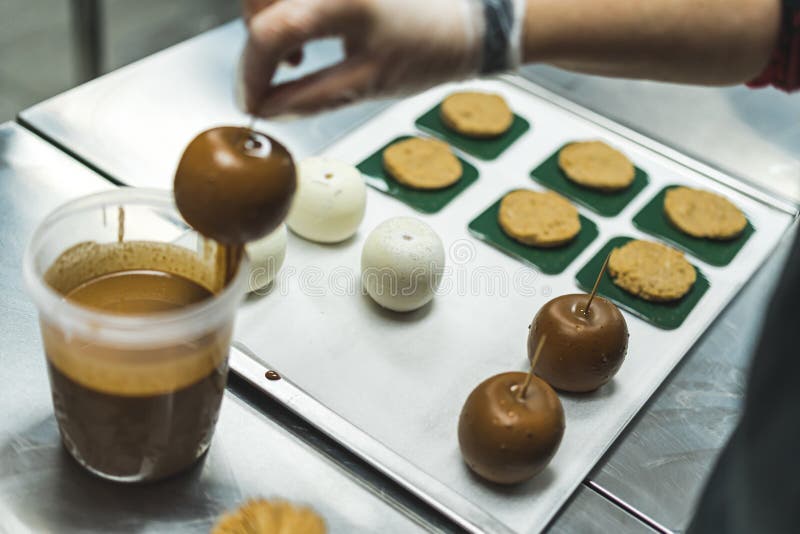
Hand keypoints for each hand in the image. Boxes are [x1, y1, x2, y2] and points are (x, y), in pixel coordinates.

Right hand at [240, 0, 485, 116]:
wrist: (461, 22)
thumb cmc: (427, 49)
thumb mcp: (367, 83)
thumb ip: (310, 98)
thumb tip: (266, 110)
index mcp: (339, 0)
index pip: (270, 32)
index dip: (252, 73)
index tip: (252, 101)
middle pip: (257, 3)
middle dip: (256, 44)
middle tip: (274, 79)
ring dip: (264, 24)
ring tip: (293, 59)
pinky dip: (280, 11)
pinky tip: (302, 37)